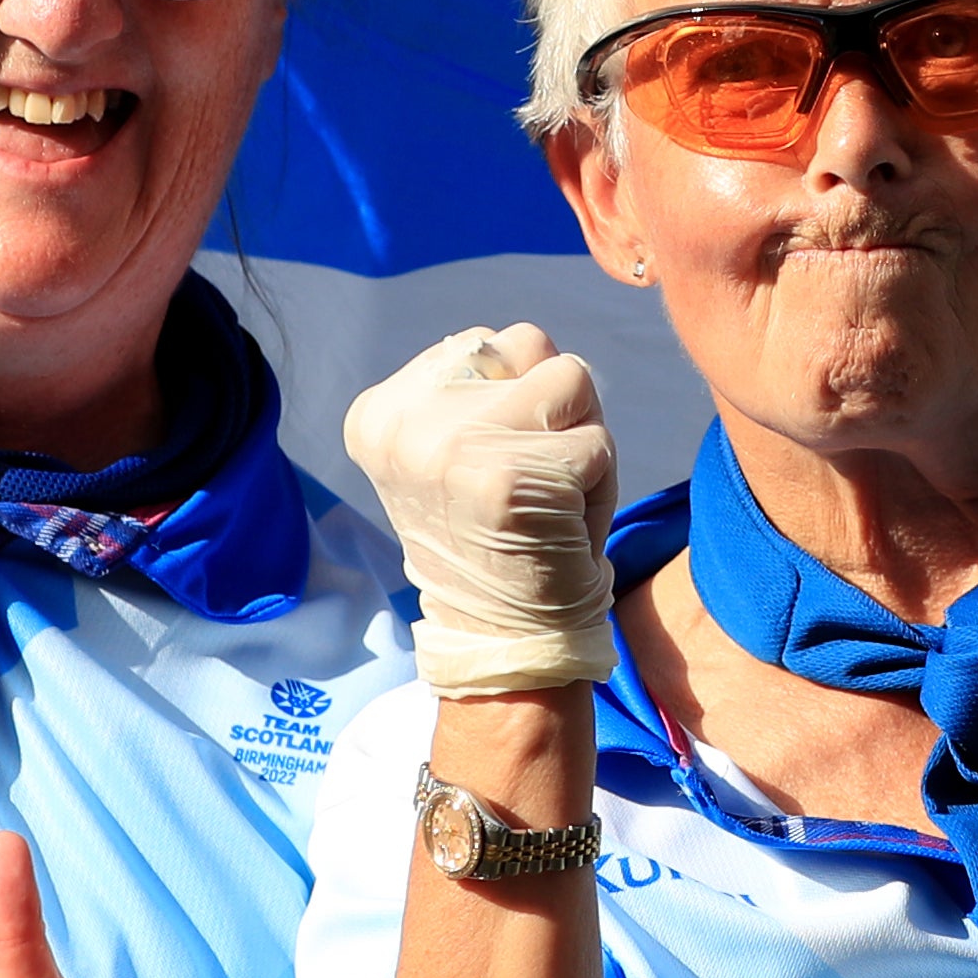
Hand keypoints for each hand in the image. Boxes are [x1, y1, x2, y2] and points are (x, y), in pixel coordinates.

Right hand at [342, 326, 617, 695]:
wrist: (501, 636)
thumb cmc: (498, 534)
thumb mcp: (460, 445)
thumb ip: (480, 383)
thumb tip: (522, 343)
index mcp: (379, 413)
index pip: (486, 341)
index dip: (515, 399)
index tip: (489, 469)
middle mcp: (404, 424)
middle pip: (529, 344)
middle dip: (551, 406)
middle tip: (528, 480)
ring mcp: (454, 448)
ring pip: (572, 379)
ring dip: (579, 438)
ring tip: (547, 496)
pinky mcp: (513, 478)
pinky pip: (598, 441)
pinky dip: (599, 483)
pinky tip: (561, 525)